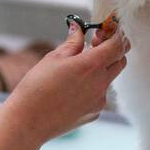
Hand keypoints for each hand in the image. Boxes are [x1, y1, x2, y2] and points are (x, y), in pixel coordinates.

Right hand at [6, 21, 130, 142]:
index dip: (115, 34)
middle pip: (120, 61)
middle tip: (93, 45)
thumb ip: (72, 42)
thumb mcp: (54, 58)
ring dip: (100, 69)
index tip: (104, 30)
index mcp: (92, 65)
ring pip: (108, 79)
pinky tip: (70, 90)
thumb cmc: (37, 87)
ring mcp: (99, 101)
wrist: (28, 121)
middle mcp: (101, 83)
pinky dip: (91, 88)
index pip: (118, 44)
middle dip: (113, 50)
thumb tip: (79, 28)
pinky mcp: (94, 113)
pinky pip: (99, 95)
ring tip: (75, 70)